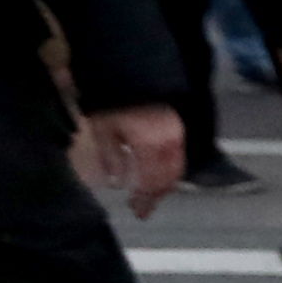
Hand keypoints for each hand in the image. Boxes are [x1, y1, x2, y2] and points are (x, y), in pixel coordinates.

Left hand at [80, 101, 187, 221]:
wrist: (129, 71)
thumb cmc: (112, 100)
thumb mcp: (103, 129)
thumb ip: (111, 158)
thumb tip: (117, 182)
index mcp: (150, 145)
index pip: (152, 181)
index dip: (145, 199)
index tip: (137, 211)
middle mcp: (169, 143)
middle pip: (169, 178)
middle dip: (157, 196)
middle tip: (144, 209)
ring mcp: (177, 134)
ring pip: (177, 169)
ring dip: (165, 185)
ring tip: (151, 195)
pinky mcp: (178, 128)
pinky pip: (178, 156)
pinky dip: (169, 170)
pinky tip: (157, 174)